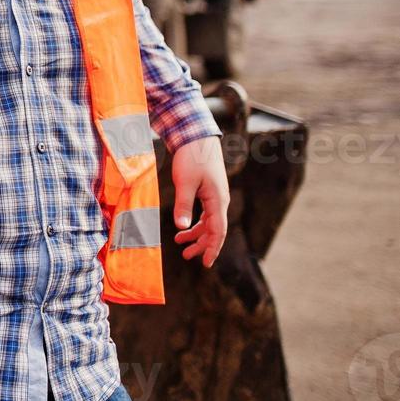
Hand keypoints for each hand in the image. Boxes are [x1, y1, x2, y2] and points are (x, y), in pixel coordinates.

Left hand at [170, 135, 229, 266]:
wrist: (197, 137)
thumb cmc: (192, 158)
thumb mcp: (185, 183)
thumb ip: (184, 205)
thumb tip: (182, 228)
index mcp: (218, 201)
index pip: (218, 231)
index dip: (212, 248)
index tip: (205, 263)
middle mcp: (220, 201)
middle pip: (215, 230)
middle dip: (202, 245)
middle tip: (187, 256)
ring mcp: (215, 196)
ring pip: (210, 222)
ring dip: (197, 234)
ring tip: (181, 244)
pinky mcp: (209, 191)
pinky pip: (206, 213)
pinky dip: (196, 222)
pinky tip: (185, 227)